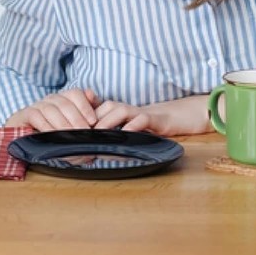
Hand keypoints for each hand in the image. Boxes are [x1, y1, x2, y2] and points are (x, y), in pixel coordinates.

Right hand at [6, 88, 101, 130]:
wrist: (31, 137)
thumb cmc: (58, 131)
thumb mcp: (77, 124)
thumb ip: (88, 110)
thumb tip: (92, 95)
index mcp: (65, 98)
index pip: (75, 94)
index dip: (85, 106)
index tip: (93, 121)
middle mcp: (51, 99)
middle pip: (65, 103)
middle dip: (76, 119)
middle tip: (84, 133)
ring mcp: (38, 105)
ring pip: (51, 110)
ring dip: (63, 125)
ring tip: (71, 137)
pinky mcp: (26, 114)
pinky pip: (36, 117)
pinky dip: (46, 127)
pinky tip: (53, 136)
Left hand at [93, 94, 212, 136]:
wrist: (180, 117)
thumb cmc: (152, 126)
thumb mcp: (131, 128)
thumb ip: (115, 133)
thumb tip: (95, 146)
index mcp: (120, 111)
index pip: (97, 110)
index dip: (86, 119)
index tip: (76, 132)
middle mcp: (127, 109)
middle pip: (104, 108)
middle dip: (92, 119)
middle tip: (82, 134)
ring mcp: (141, 112)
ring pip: (119, 110)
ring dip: (107, 121)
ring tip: (98, 133)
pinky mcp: (155, 119)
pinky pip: (142, 119)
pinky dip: (132, 125)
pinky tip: (125, 133)